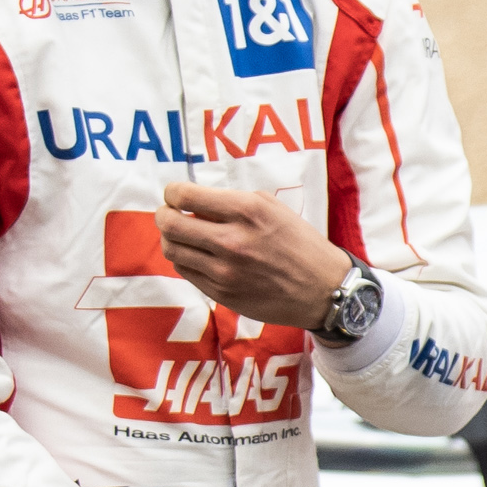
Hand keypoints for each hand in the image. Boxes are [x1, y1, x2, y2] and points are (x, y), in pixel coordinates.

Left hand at [150, 181, 351, 328]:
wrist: (322, 289)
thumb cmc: (298, 243)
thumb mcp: (272, 207)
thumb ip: (232, 201)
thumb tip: (194, 202)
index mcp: (246, 211)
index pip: (185, 196)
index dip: (172, 193)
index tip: (175, 195)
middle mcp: (232, 241)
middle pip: (170, 225)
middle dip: (163, 215)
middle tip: (169, 213)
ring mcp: (225, 271)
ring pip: (172, 250)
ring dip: (171, 239)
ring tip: (182, 235)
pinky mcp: (222, 294)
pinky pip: (186, 272)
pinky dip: (186, 259)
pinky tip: (198, 255)